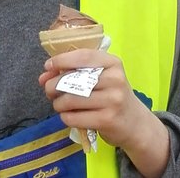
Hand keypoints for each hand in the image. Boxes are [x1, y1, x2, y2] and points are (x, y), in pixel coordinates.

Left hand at [38, 49, 169, 177]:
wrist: (134, 123)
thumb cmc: (112, 95)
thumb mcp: (103, 77)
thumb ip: (77, 71)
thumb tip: (44, 76)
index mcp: (113, 63)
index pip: (84, 56)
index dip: (62, 60)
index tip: (48, 66)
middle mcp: (114, 79)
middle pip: (73, 79)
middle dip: (54, 85)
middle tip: (49, 90)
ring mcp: (112, 100)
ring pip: (70, 100)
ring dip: (58, 103)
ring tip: (59, 104)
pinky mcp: (107, 120)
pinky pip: (74, 117)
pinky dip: (65, 116)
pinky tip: (68, 115)